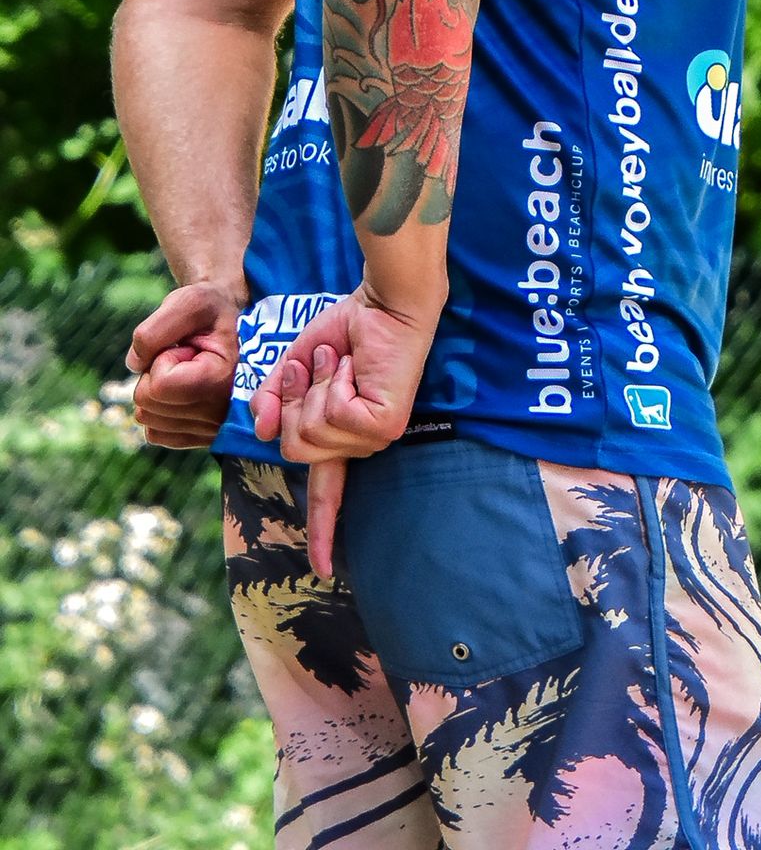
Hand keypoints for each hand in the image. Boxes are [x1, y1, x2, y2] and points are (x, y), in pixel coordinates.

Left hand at [125, 280, 243, 449]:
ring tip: (186, 371)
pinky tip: (180, 389)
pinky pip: (153, 432)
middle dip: (156, 372)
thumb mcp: (188, 301)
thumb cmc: (211, 311)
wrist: (231, 326)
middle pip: (148, 402)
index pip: (160, 384)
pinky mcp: (198, 439)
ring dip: (157, 389)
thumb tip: (134, 365)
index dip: (162, 358)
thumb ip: (154, 330)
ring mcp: (210, 431)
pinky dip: (158, 408)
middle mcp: (221, 414)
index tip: (188, 346)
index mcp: (224, 380)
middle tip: (186, 356)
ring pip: (147, 418)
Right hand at [250, 282, 438, 578]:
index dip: (320, 531)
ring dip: (315, 385)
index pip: (328, 494)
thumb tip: (262, 433)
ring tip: (339, 362)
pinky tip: (353, 367)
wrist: (382, 303)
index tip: (322, 570)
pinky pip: (334, 416)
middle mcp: (360, 444)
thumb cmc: (345, 332)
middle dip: (294, 399)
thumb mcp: (292, 370)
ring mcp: (375, 436)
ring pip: (311, 433)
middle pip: (295, 449)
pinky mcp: (384, 424)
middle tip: (318, 363)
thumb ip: (273, 403)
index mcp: (341, 437)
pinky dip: (334, 382)